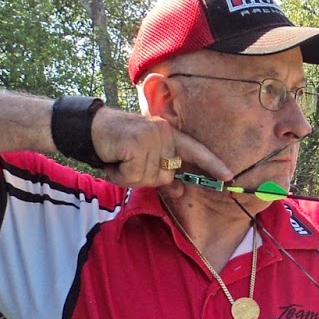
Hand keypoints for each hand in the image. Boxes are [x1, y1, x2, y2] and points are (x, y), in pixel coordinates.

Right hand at [89, 109, 232, 189]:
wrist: (89, 127)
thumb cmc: (119, 144)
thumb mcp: (144, 158)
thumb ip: (164, 174)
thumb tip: (181, 191)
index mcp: (170, 134)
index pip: (196, 151)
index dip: (213, 165)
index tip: (229, 177)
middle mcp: (164, 133)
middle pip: (165, 176)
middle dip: (144, 178)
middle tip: (128, 163)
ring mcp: (151, 137)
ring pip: (148, 178)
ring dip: (129, 177)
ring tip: (119, 161)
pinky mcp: (136, 143)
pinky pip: (133, 176)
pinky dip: (119, 175)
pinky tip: (113, 162)